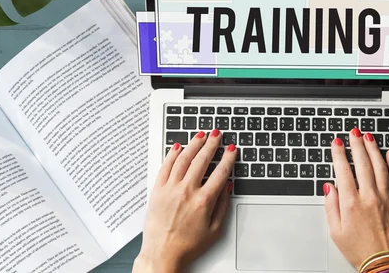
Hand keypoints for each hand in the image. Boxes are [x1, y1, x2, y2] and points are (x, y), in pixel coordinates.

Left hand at [134, 130, 236, 272]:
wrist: (162, 253)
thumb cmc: (187, 245)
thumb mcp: (215, 229)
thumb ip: (223, 205)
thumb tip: (227, 186)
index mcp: (203, 201)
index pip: (220, 172)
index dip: (228, 158)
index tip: (231, 150)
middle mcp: (187, 191)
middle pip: (202, 160)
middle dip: (211, 144)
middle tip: (216, 135)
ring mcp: (170, 189)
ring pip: (183, 159)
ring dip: (194, 144)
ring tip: (200, 135)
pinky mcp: (157, 190)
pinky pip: (165, 166)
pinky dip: (172, 154)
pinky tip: (178, 147)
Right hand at [324, 128, 388, 267]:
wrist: (383, 263)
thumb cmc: (359, 249)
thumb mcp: (335, 231)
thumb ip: (331, 206)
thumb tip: (330, 187)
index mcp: (351, 203)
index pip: (343, 170)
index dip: (338, 153)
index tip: (336, 143)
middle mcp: (369, 197)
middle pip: (363, 164)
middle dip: (357, 144)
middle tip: (354, 132)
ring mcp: (386, 198)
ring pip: (380, 167)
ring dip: (374, 149)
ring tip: (369, 137)